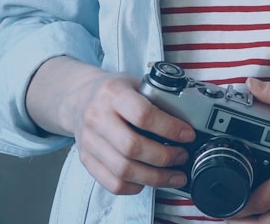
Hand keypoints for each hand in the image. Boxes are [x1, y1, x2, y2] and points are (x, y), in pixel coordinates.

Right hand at [27, 58, 197, 195]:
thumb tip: (190, 119)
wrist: (79, 98)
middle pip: (133, 147)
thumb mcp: (136, 82)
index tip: (187, 135)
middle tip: (183, 156)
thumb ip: (157, 98)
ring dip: (155, 177)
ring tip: (174, 175)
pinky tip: (148, 180)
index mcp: (113, 93)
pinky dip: (134, 186)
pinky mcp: (86, 159)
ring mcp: (89, 141)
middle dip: (165, 157)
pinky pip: (112, 182)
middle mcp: (97, 117)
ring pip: (123, 170)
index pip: (143, 115)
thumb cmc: (114, 91)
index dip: (170, 128)